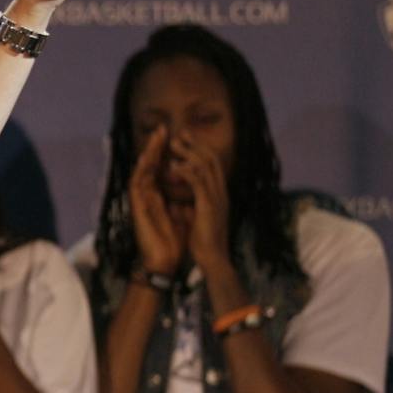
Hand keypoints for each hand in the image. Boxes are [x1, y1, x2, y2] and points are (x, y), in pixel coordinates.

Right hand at [126, 127, 184, 276]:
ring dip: (149, 153)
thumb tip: (193, 185)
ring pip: (142, 170)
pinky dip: (142, 170)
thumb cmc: (175, 242)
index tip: (176, 137)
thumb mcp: (184, 213)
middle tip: (163, 128)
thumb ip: (184, 198)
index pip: (161, 169)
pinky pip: (137, 183)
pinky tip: (148, 157)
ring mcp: (141, 200)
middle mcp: (148, 195)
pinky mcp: (137, 207)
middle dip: (156, 147)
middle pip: (150, 165)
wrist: (165, 263)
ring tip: (157, 136)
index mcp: (159, 196)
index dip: (167, 153)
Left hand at [172, 135, 231, 274]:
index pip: (213, 165)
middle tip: (179, 134)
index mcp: (219, 194)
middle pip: (212, 159)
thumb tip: (184, 201)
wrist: (212, 259)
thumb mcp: (200, 218)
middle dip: (195, 144)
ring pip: (205, 165)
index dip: (200, 150)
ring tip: (173, 145)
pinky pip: (197, 180)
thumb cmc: (204, 242)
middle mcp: (221, 192)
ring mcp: (217, 197)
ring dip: (188, 153)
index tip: (186, 140)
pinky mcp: (208, 205)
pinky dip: (185, 171)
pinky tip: (172, 168)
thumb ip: (195, 206)